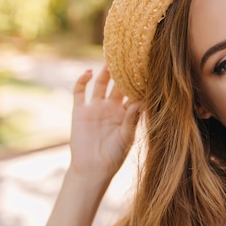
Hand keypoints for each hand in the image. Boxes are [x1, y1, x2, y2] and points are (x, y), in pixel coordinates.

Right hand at [68, 66, 140, 183]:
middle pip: (117, 85)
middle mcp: (111, 108)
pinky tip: (87, 72)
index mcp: (125, 114)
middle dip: (122, 72)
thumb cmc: (114, 156)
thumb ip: (132, 119)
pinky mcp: (79, 111)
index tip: (146, 68)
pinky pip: (79, 92)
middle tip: (129, 56)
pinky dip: (82, 81)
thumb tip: (141, 100)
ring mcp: (95, 108)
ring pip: (100, 84)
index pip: (133, 93)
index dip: (138, 82)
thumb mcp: (126, 137)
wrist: (92, 169)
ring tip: (110, 59)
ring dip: (104, 73)